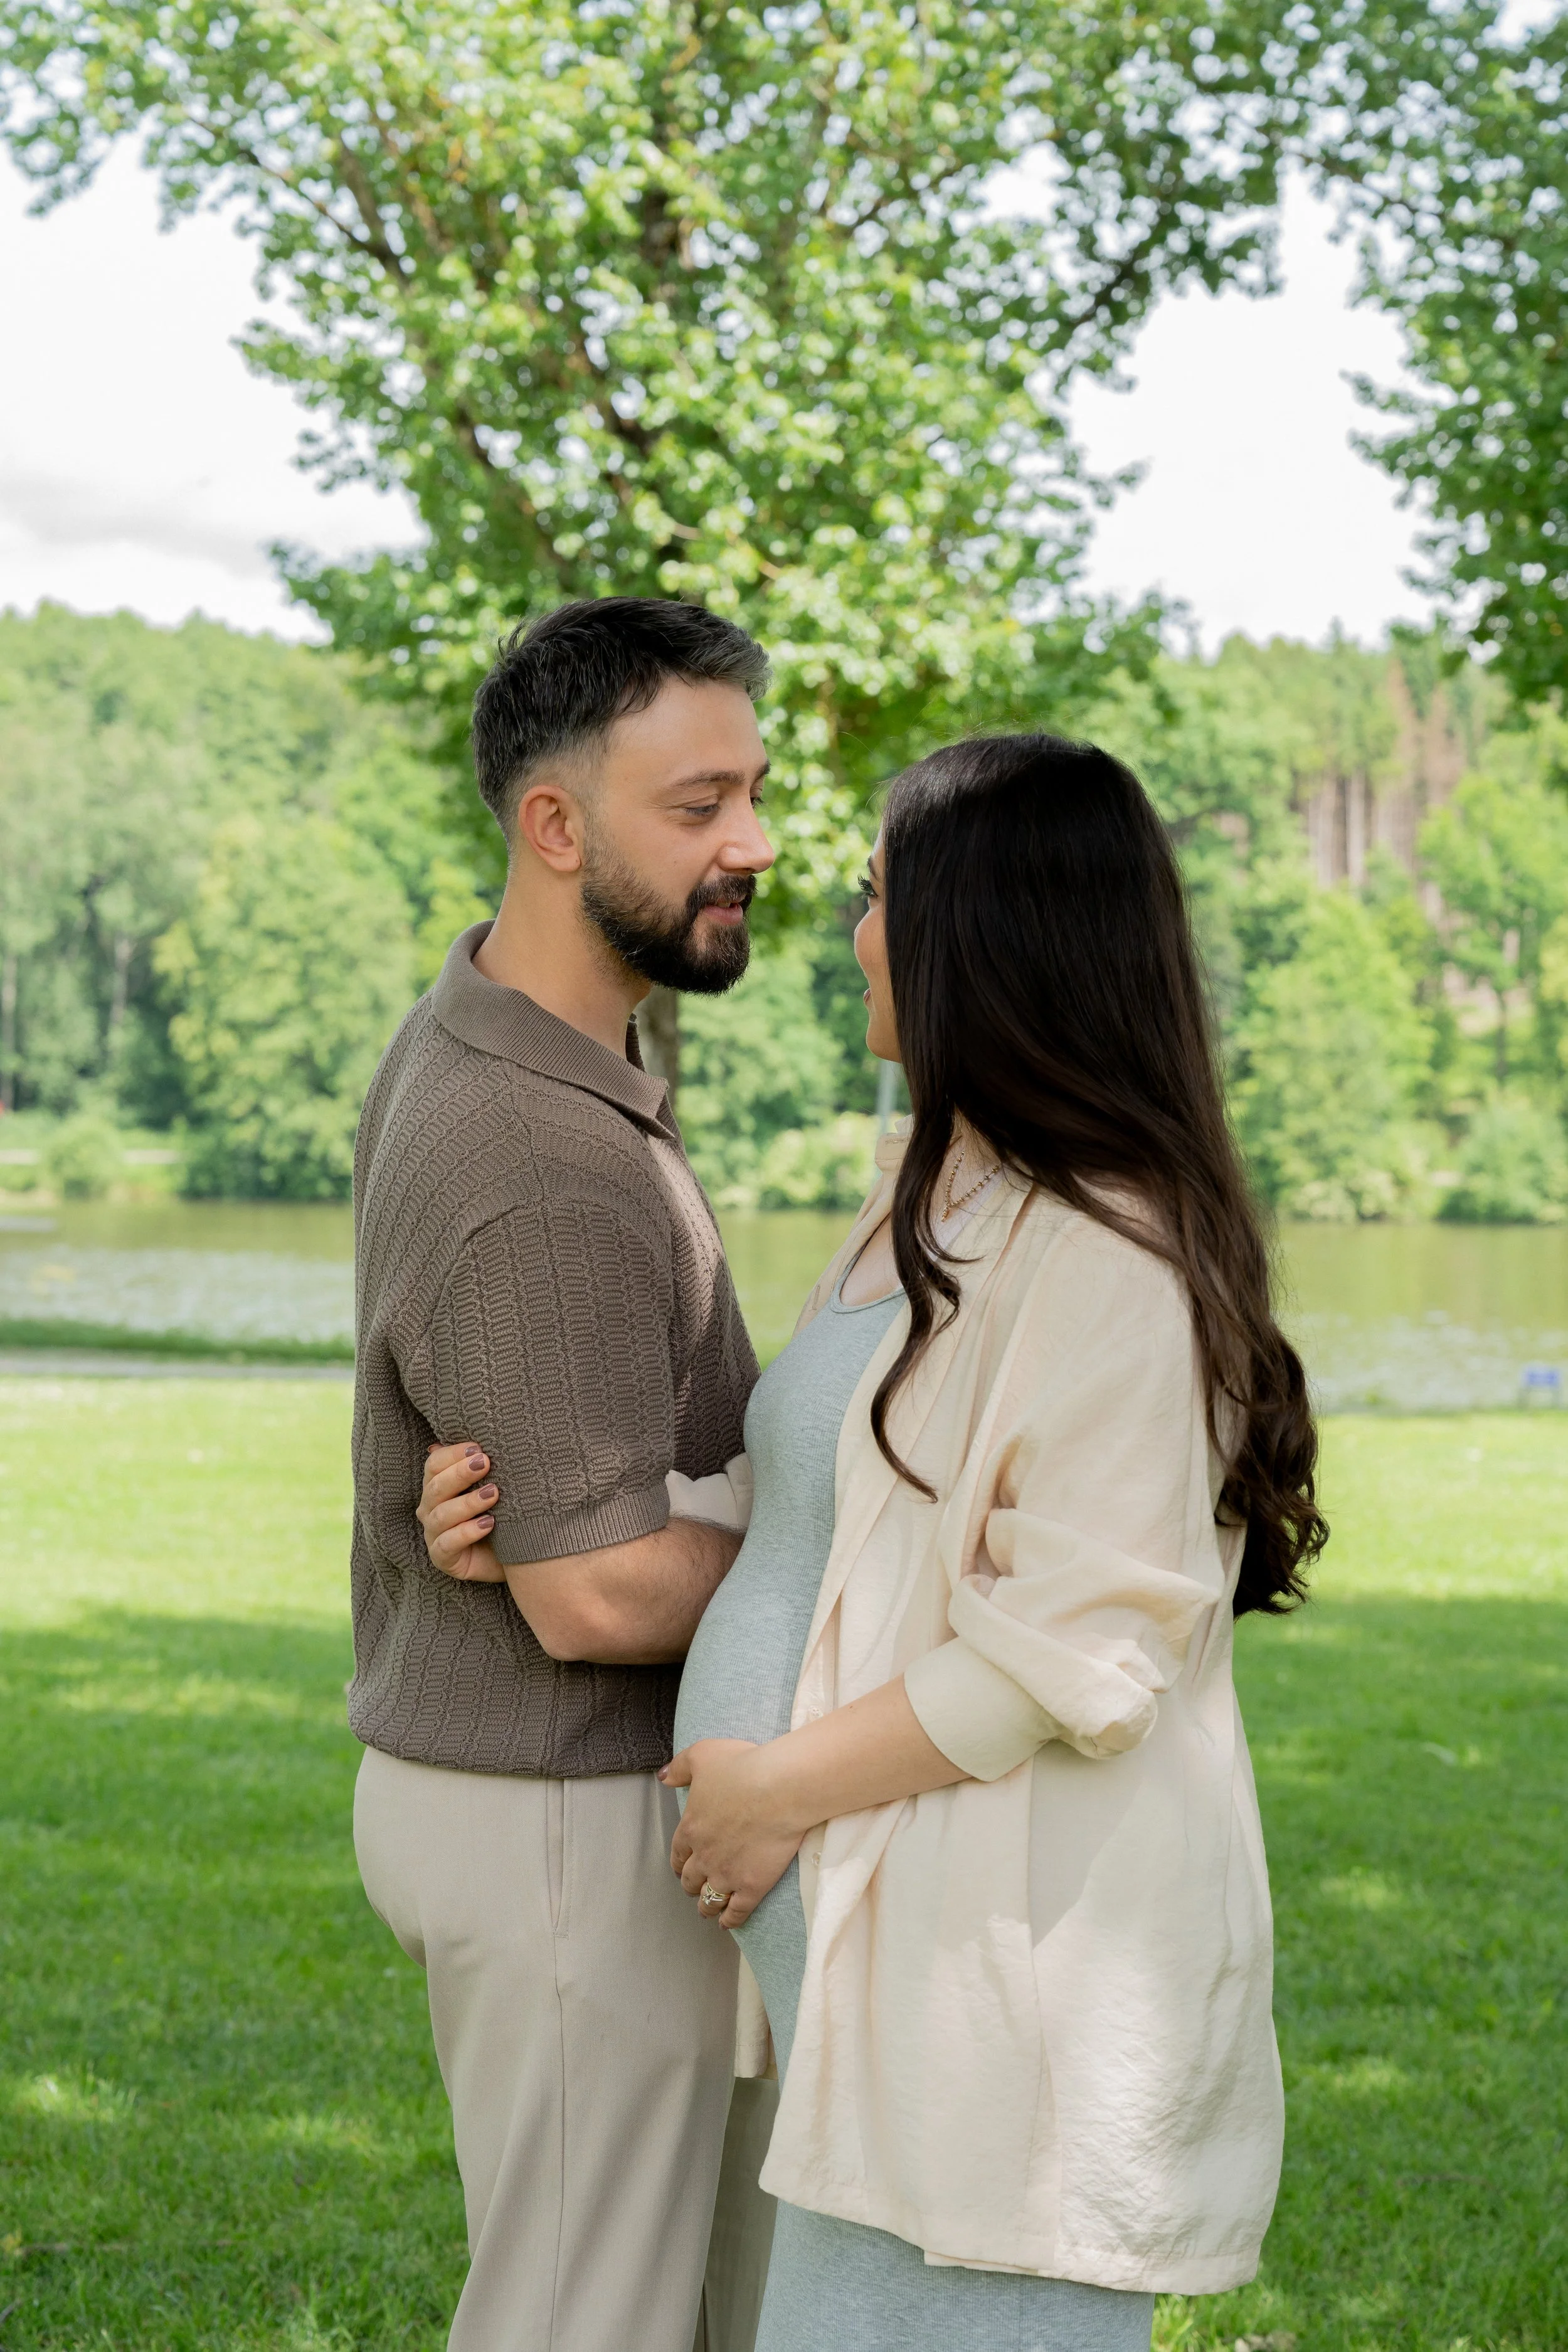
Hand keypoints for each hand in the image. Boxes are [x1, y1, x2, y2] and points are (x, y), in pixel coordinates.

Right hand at [418, 1440, 505, 1582]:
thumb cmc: (503, 1515)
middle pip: (435, 1487)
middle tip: (486, 1463)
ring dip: (468, 1502)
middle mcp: (430, 1509)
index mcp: (438, 1486)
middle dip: (460, 1473)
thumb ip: (485, 1465)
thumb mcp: (496, 1486)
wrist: (515, 1556)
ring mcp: (433, 1534)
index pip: (434, 1464)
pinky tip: (488, 1524)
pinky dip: (467, 1532)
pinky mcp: (442, 1559)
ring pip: (441, 1515)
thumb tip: (481, 1439)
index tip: (479, 1448)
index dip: (453, 1454)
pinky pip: (447, 1544)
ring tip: (494, 1494)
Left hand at [661, 1739, 805, 1928]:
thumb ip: (680, 1767)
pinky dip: (730, 1920)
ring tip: (709, 1910)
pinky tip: (728, 1923)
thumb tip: (663, 1777)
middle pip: (690, 1880)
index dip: (679, 1862)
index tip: (682, 1866)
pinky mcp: (751, 1887)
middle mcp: (704, 1856)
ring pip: (709, 1900)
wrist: (778, 1789)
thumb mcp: (703, 1755)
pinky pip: (736, 1912)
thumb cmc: (742, 1767)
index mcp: (691, 1828)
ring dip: (706, 1906)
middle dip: (691, 1884)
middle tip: (696, 1886)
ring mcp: (726, 1875)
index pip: (677, 1853)